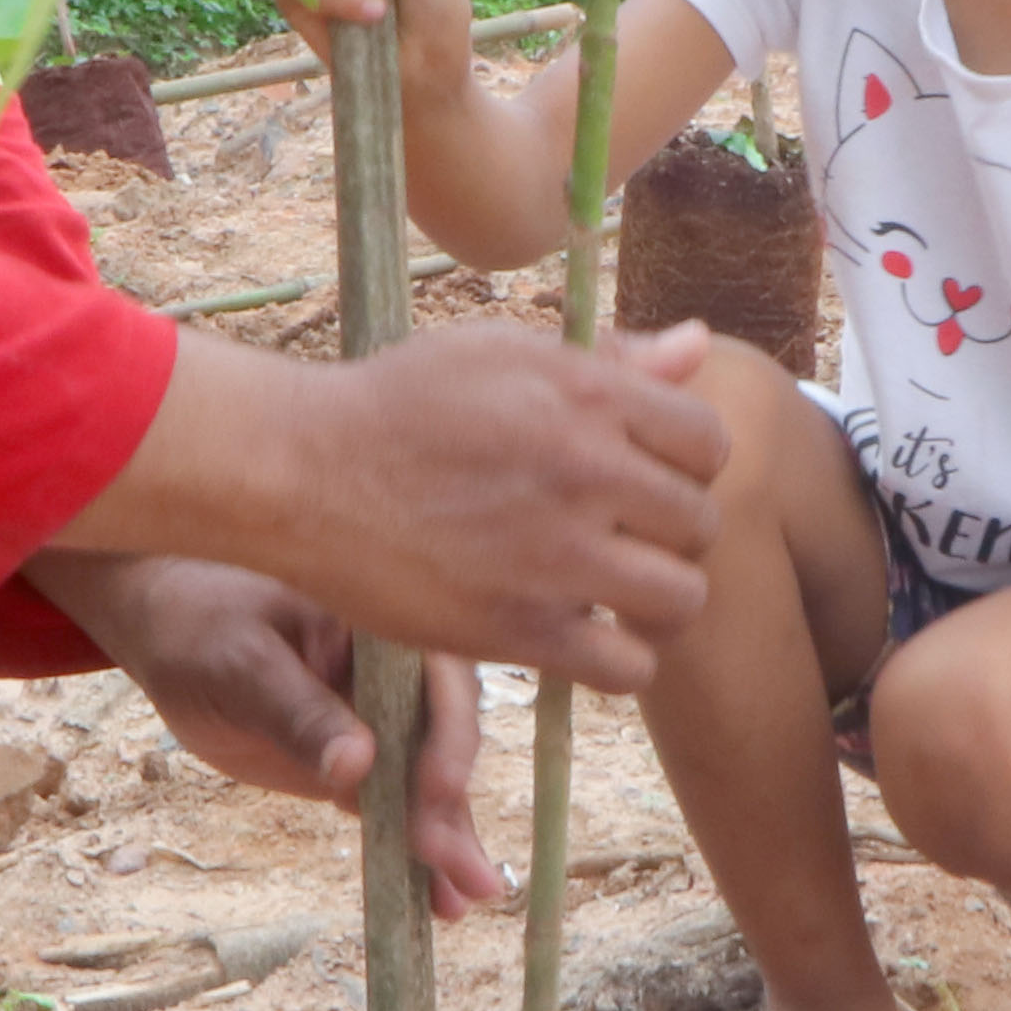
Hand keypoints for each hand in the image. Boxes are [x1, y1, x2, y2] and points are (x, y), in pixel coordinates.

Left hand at [35, 550, 503, 916]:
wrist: (170, 633)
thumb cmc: (203, 628)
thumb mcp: (241, 664)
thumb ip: (298, 711)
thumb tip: (357, 766)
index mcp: (385, 621)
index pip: (441, 678)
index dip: (447, 736)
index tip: (435, 793)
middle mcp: (402, 669)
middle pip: (446, 737)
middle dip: (452, 805)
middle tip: (460, 870)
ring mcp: (386, 719)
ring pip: (430, 782)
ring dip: (448, 841)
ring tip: (460, 902)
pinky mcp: (365, 763)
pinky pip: (399, 807)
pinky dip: (415, 850)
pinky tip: (435, 901)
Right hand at [284, 320, 728, 686]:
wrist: (301, 471)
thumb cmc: (397, 402)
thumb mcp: (502, 352)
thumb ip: (609, 360)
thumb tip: (698, 343)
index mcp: (587, 395)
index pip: (709, 443)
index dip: (685, 466)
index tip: (644, 481)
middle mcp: (586, 472)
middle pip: (700, 525)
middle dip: (669, 536)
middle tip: (623, 543)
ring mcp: (557, 555)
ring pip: (681, 601)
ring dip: (657, 606)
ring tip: (619, 600)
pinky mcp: (521, 627)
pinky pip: (626, 667)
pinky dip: (617, 663)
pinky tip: (583, 641)